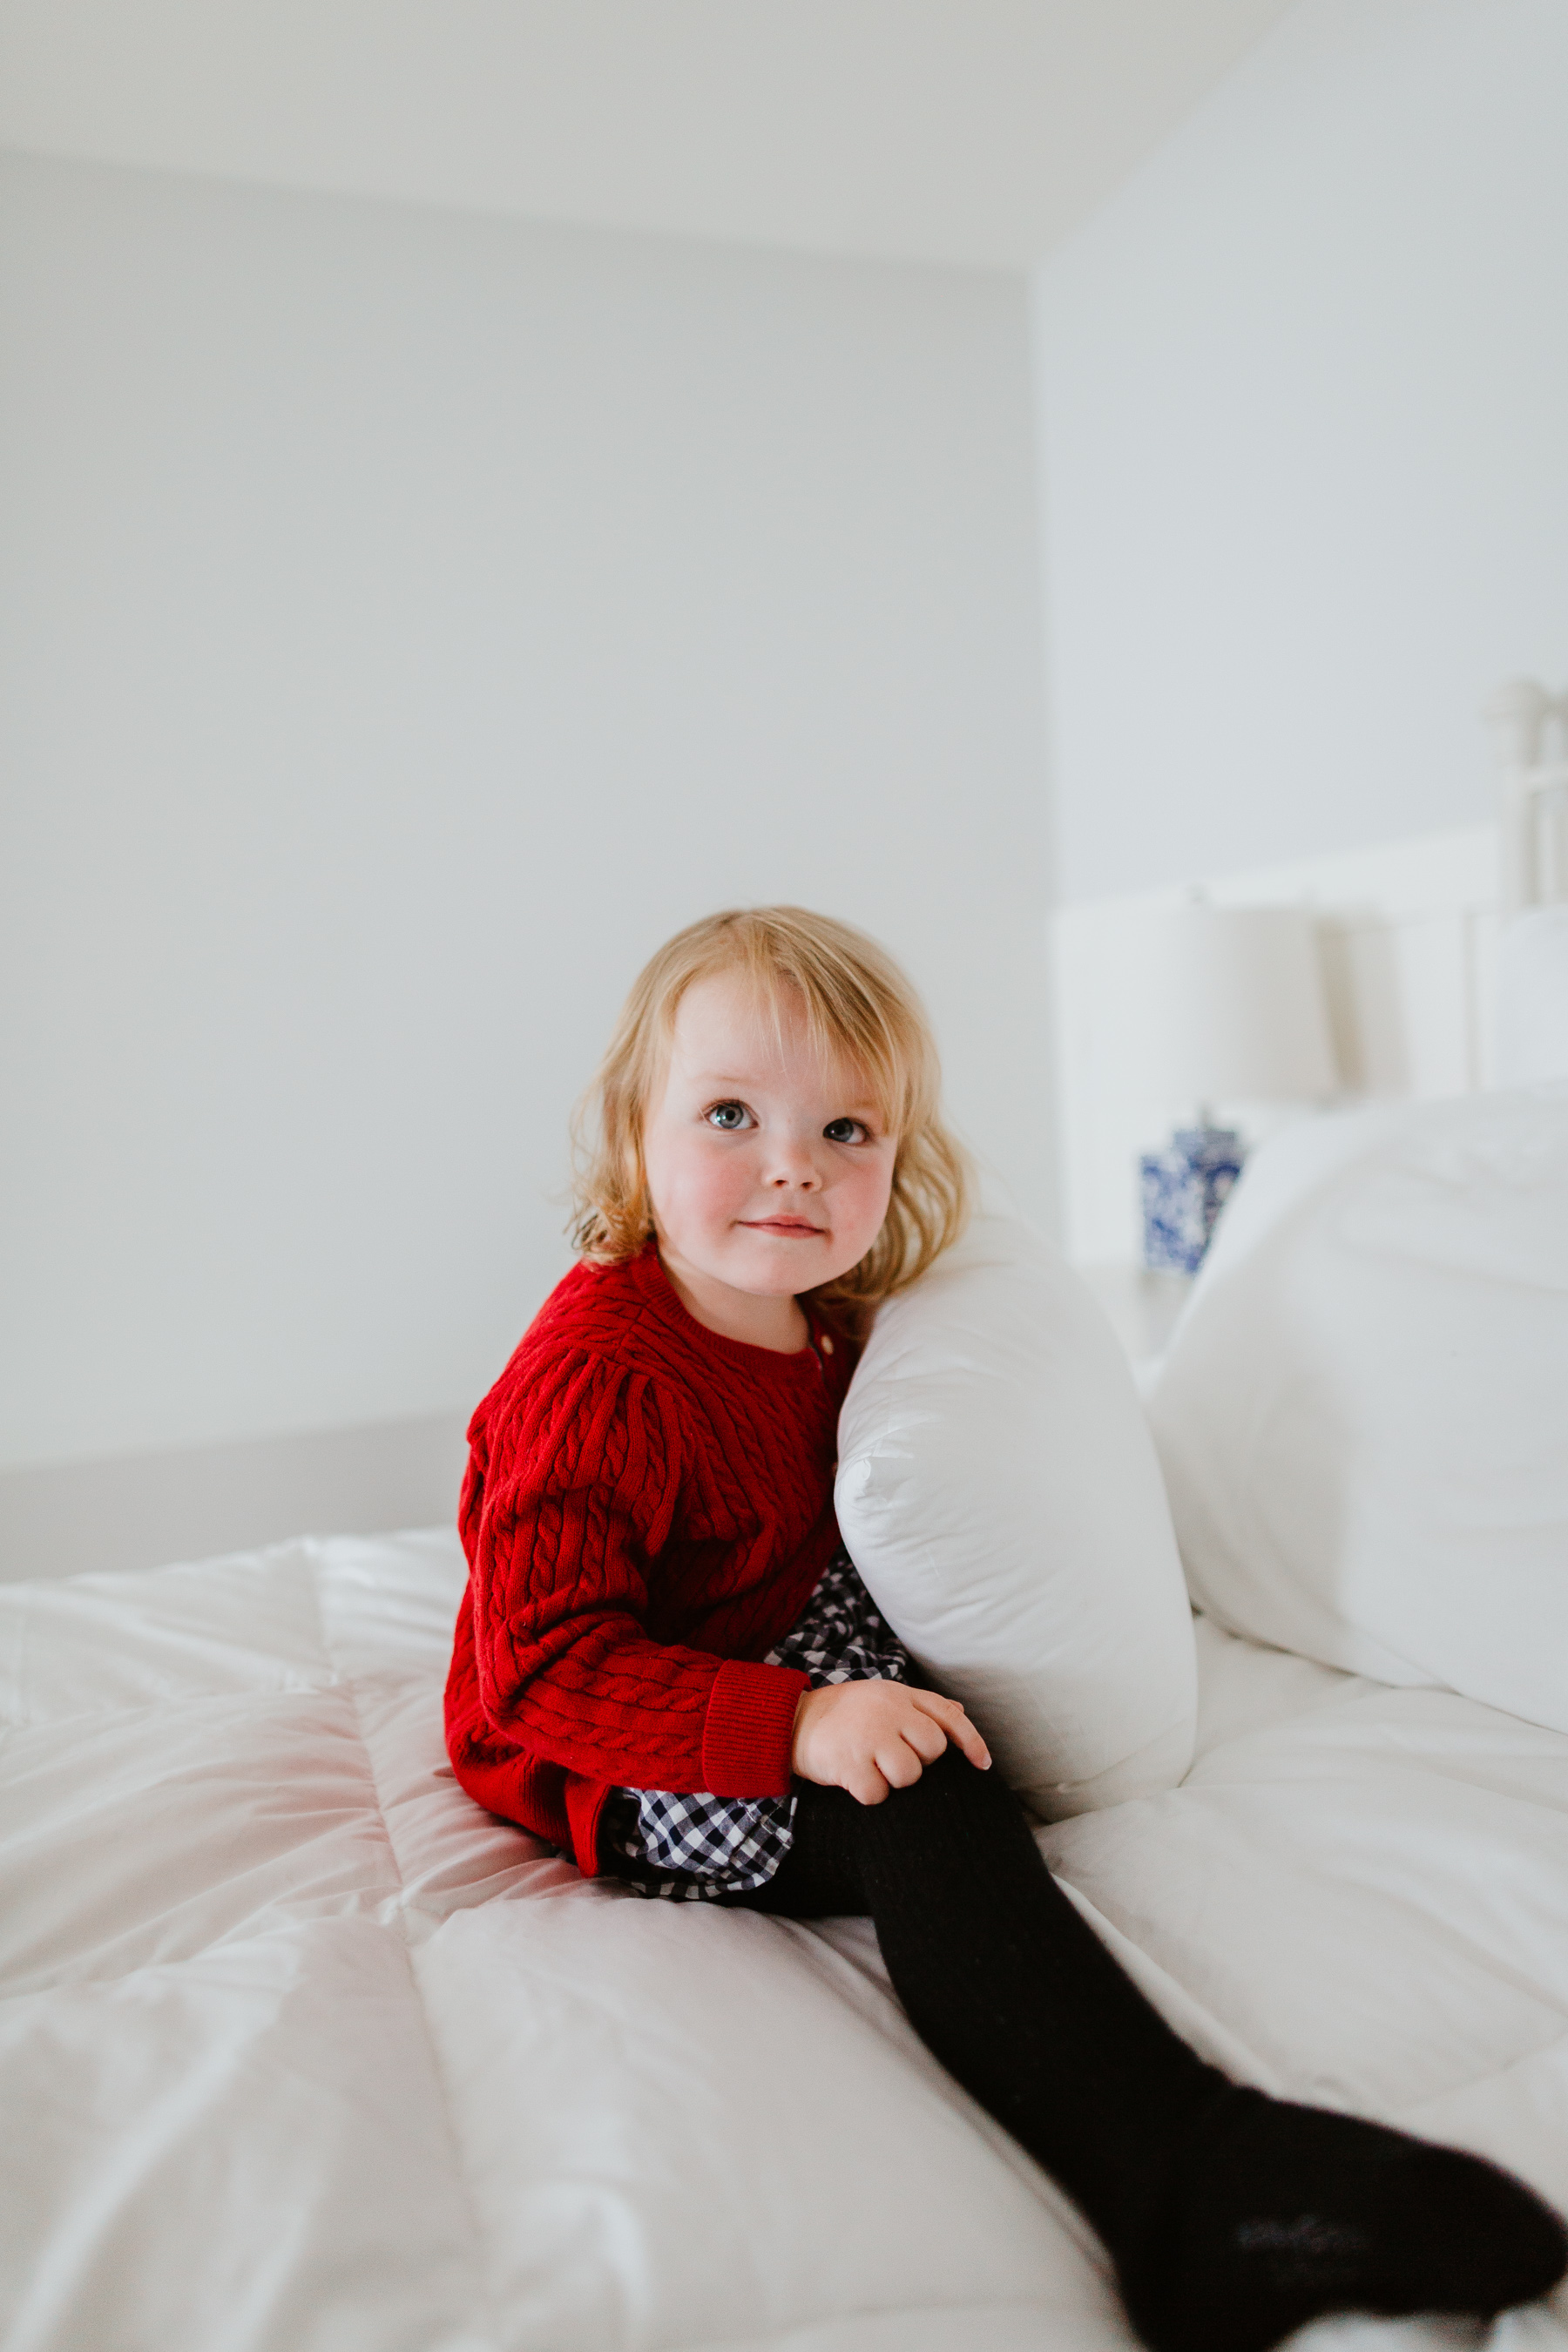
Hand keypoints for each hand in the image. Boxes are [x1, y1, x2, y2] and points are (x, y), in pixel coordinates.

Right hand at [790, 1679, 990, 1805]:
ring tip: (871, 1766)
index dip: (971, 1742)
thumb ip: (920, 1706)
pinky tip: (853, 1778)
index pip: (948, 1716)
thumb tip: (959, 1709)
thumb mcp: (883, 1697)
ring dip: (892, 1780)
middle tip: (891, 1757)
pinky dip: (868, 1794)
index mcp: (899, 1694)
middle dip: (918, 1761)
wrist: (790, 1721)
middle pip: (932, 1750)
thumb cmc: (844, 1714)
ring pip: (909, 1775)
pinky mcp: (849, 1762)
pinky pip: (878, 1794)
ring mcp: (868, 1735)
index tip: (983, 1765)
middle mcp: (887, 1710)